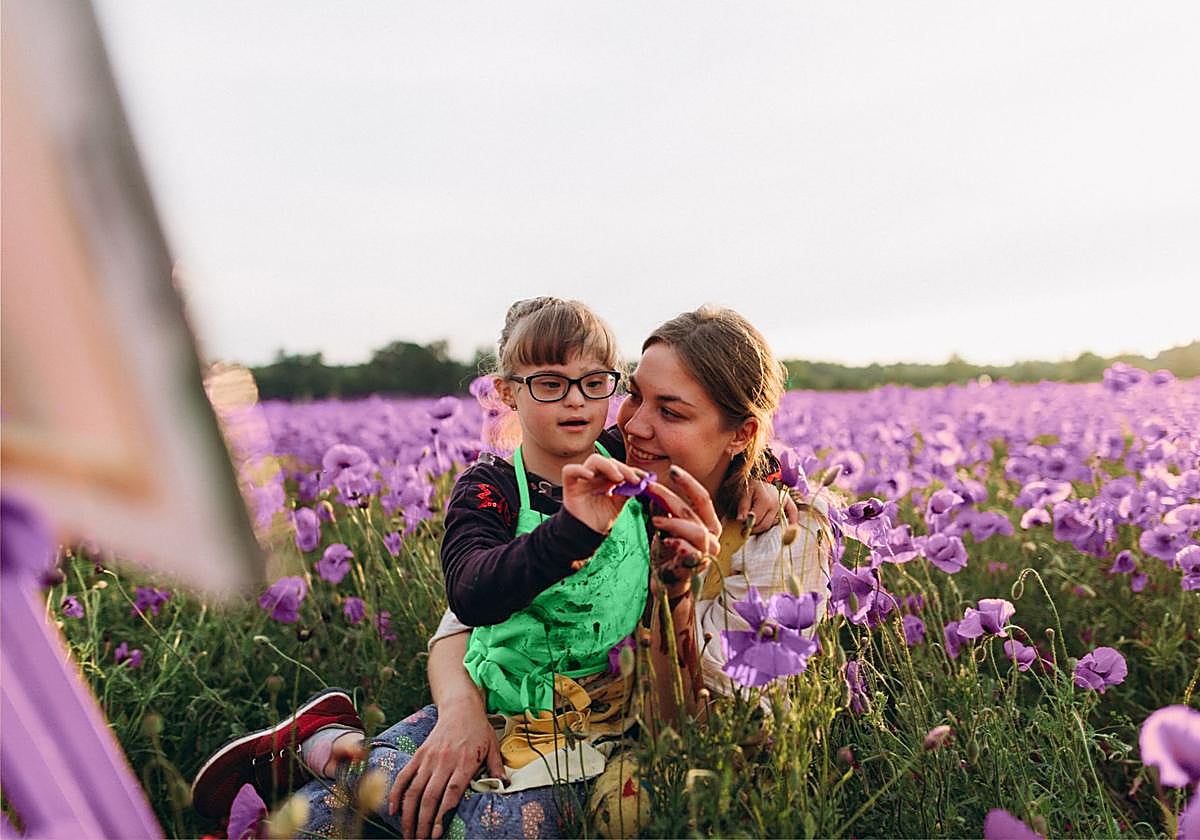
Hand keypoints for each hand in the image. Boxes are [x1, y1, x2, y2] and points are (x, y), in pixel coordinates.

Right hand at [388, 698, 504, 838]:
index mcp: (465, 762)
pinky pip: (404, 776)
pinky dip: (396, 794)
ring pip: (415, 790)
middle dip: (423, 823)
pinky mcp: (419, 754)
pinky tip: (392, 811)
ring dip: (409, 815)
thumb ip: (495, 768)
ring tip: (408, 834)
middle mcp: (445, 761)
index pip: (451, 793)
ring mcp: (429, 758)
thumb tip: (502, 785)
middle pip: (430, 797)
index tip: (437, 833)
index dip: (442, 815)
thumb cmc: (478, 729)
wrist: (460, 706)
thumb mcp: (492, 747)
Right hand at [561, 454, 645, 535]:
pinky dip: (580, 470)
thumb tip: (643, 482)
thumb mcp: (619, 504)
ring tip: (618, 478)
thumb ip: (628, 492)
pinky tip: (591, 476)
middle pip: (609, 461)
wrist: (587, 534)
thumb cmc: (600, 519)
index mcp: (606, 479)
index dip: (632, 470)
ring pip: (594, 461)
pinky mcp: (570, 485)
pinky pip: (570, 471)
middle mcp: (595, 476)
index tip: (645, 478)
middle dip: (623, 468)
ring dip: (608, 466)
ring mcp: (582, 479)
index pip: (619, 467)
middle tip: (634, 479)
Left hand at [644, 466, 721, 596]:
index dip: (688, 483)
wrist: (667, 584)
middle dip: (669, 497)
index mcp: (708, 524)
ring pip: (696, 531)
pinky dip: (679, 545)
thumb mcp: (665, 526)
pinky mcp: (695, 570)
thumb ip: (663, 508)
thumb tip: (651, 486)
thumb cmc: (669, 553)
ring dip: (674, 523)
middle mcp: (712, 538)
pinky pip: (691, 554)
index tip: (673, 470)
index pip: (702, 498)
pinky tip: (667, 541)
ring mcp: (705, 555)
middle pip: (692, 511)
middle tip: (649, 489)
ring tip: (655, 521)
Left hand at [737, 480, 799, 533]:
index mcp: (765, 501)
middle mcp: (777, 503)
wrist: (761, 473)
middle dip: (754, 528)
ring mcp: (784, 503)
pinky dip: (791, 521)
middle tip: (746, 529)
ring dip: (765, 527)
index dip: (748, 526)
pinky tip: (789, 529)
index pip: (756, 521)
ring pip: (774, 524)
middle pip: (765, 524)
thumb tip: (741, 520)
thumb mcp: (745, 493)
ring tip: (756, 524)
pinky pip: (793, 513)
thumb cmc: (752, 484)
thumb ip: (743, 506)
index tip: (741, 528)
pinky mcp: (789, 502)